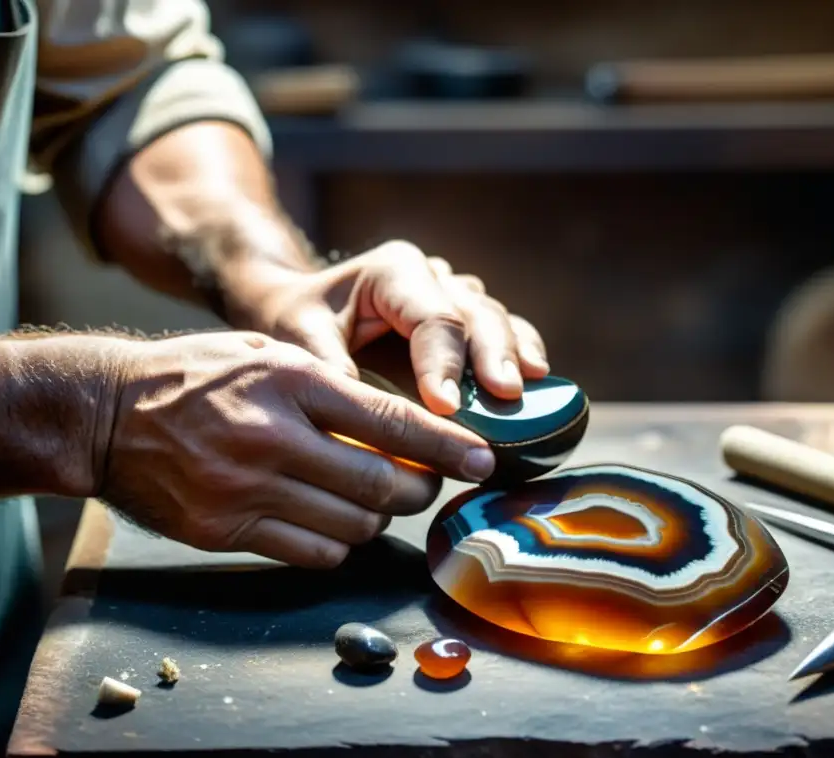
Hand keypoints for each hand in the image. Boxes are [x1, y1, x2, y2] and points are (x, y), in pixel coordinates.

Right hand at [99, 331, 495, 567]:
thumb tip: (403, 428)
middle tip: (427, 484)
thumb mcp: (266, 352)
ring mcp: (245, 490)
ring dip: (378, 516)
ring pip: (354, 524)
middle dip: (420, 489)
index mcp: (288, 380)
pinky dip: (338, 542)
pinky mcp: (224, 531)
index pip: (390, 419)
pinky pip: (313, 552)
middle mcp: (271, 437)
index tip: (482, 460)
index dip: (445, 445)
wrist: (105, 414)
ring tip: (371, 497)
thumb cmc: (195, 374)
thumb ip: (331, 386)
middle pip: (382, 483)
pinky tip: (331, 519)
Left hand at [220, 240, 549, 415]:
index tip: (445, 406)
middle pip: (474, 313)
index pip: (431, 316)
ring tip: (528, 385)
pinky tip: (537, 378)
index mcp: (392, 271)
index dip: (443, 362)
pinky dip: (520, 352)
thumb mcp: (296, 335)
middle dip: (492, 355)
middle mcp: (431, 277)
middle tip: (504, 393)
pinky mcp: (463, 320)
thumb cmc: (297, 319)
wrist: (299, 306)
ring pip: (495, 318)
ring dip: (514, 353)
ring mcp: (452, 295)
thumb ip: (328, 364)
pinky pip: (502, 330)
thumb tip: (364, 410)